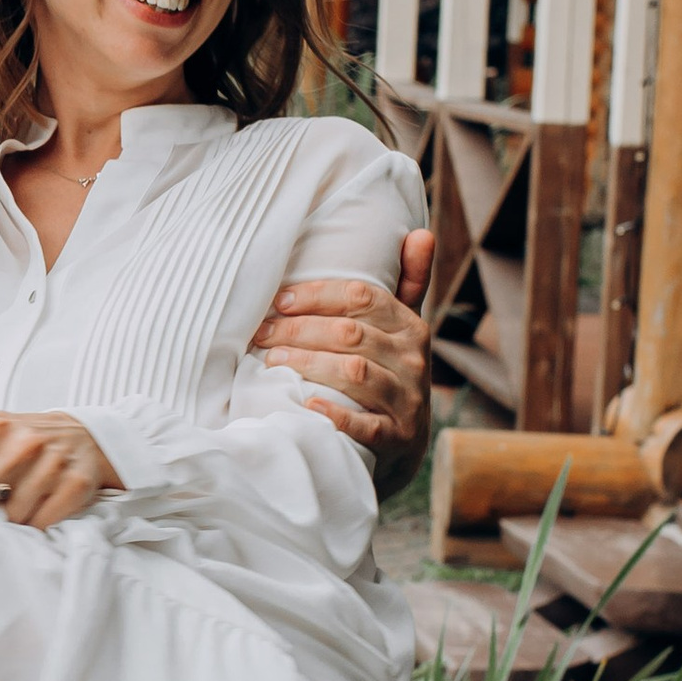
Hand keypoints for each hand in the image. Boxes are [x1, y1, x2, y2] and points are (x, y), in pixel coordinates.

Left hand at [0, 410, 118, 528]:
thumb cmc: (17, 435)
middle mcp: (23, 441)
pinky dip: (37, 522)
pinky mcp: (76, 483)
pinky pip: (43, 522)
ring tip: (16, 500)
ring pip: (13, 516)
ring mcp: (53, 462)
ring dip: (11, 516)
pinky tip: (38, 506)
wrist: (79, 434)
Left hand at [252, 228, 434, 481]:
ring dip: (307, 363)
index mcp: (410, 327)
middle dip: (299, 330)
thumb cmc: (389, 375)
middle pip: (350, 333)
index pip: (362, 296)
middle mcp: (414, 361)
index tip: (278, 300)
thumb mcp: (400, 331)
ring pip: (355, 372)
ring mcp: (407, 402)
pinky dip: (336, 413)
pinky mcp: (398, 439)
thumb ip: (408, 283)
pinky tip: (308, 403)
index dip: (316, 295)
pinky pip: (366, 425)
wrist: (403, 448)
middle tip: (260, 333)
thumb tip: (420, 232)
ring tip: (270, 362)